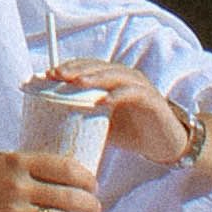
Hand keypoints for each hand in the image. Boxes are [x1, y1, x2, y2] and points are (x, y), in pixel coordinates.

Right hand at [0, 147, 100, 211]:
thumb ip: (25, 168)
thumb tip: (58, 176)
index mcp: (18, 162)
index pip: (64, 167)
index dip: (85, 176)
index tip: (93, 183)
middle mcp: (19, 186)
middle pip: (67, 196)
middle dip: (88, 203)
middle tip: (96, 207)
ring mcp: (12, 211)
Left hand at [41, 57, 200, 165]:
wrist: (164, 144)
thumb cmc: (131, 132)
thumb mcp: (101, 125)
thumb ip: (82, 119)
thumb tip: (51, 125)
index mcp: (110, 81)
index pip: (86, 67)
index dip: (68, 68)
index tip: (47, 75)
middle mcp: (124, 78)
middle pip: (98, 66)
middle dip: (76, 69)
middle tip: (57, 75)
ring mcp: (139, 86)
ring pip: (115, 74)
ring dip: (95, 77)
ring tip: (77, 83)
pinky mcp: (152, 99)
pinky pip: (134, 93)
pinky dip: (118, 95)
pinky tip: (104, 102)